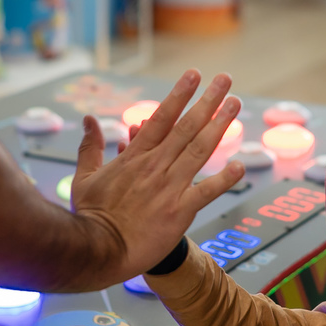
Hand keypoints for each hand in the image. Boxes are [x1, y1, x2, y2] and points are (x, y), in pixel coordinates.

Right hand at [69, 70, 244, 285]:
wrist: (100, 250)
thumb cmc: (92, 215)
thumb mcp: (84, 176)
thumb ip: (90, 146)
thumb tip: (89, 119)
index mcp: (135, 157)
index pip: (161, 118)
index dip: (179, 95)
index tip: (194, 75)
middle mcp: (156, 166)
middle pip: (187, 127)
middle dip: (208, 101)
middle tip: (225, 80)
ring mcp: (170, 187)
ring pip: (200, 150)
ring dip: (220, 126)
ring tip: (235, 104)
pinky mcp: (180, 211)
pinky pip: (207, 191)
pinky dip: (225, 179)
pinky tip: (241, 166)